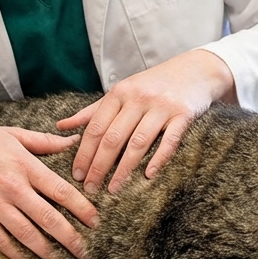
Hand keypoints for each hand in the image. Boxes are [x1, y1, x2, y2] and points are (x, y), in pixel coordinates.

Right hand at [0, 118, 98, 258]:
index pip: (60, 190)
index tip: (96, 222)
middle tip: (86, 252)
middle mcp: (12, 187)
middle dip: (70, 238)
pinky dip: (16, 255)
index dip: (81, 208)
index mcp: (24, 164)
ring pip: (27, 234)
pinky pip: (0, 241)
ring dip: (48, 252)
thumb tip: (73, 141)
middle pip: (48, 218)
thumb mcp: (11, 134)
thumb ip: (43, 141)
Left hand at [57, 49, 234, 194]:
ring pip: (138, 142)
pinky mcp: (184, 114)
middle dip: (99, 165)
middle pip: (113, 137)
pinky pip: (170, 140)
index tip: (76, 175)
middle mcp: (138, 98)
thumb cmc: (154, 84)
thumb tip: (61, 126)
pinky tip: (148, 176)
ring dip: (124, 169)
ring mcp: (162, 105)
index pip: (96, 127)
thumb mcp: (123, 91)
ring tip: (114, 189)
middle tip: (90, 188)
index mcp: (119, 93)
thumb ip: (93, 111)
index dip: (84, 153)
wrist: (196, 69)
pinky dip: (159, 159)